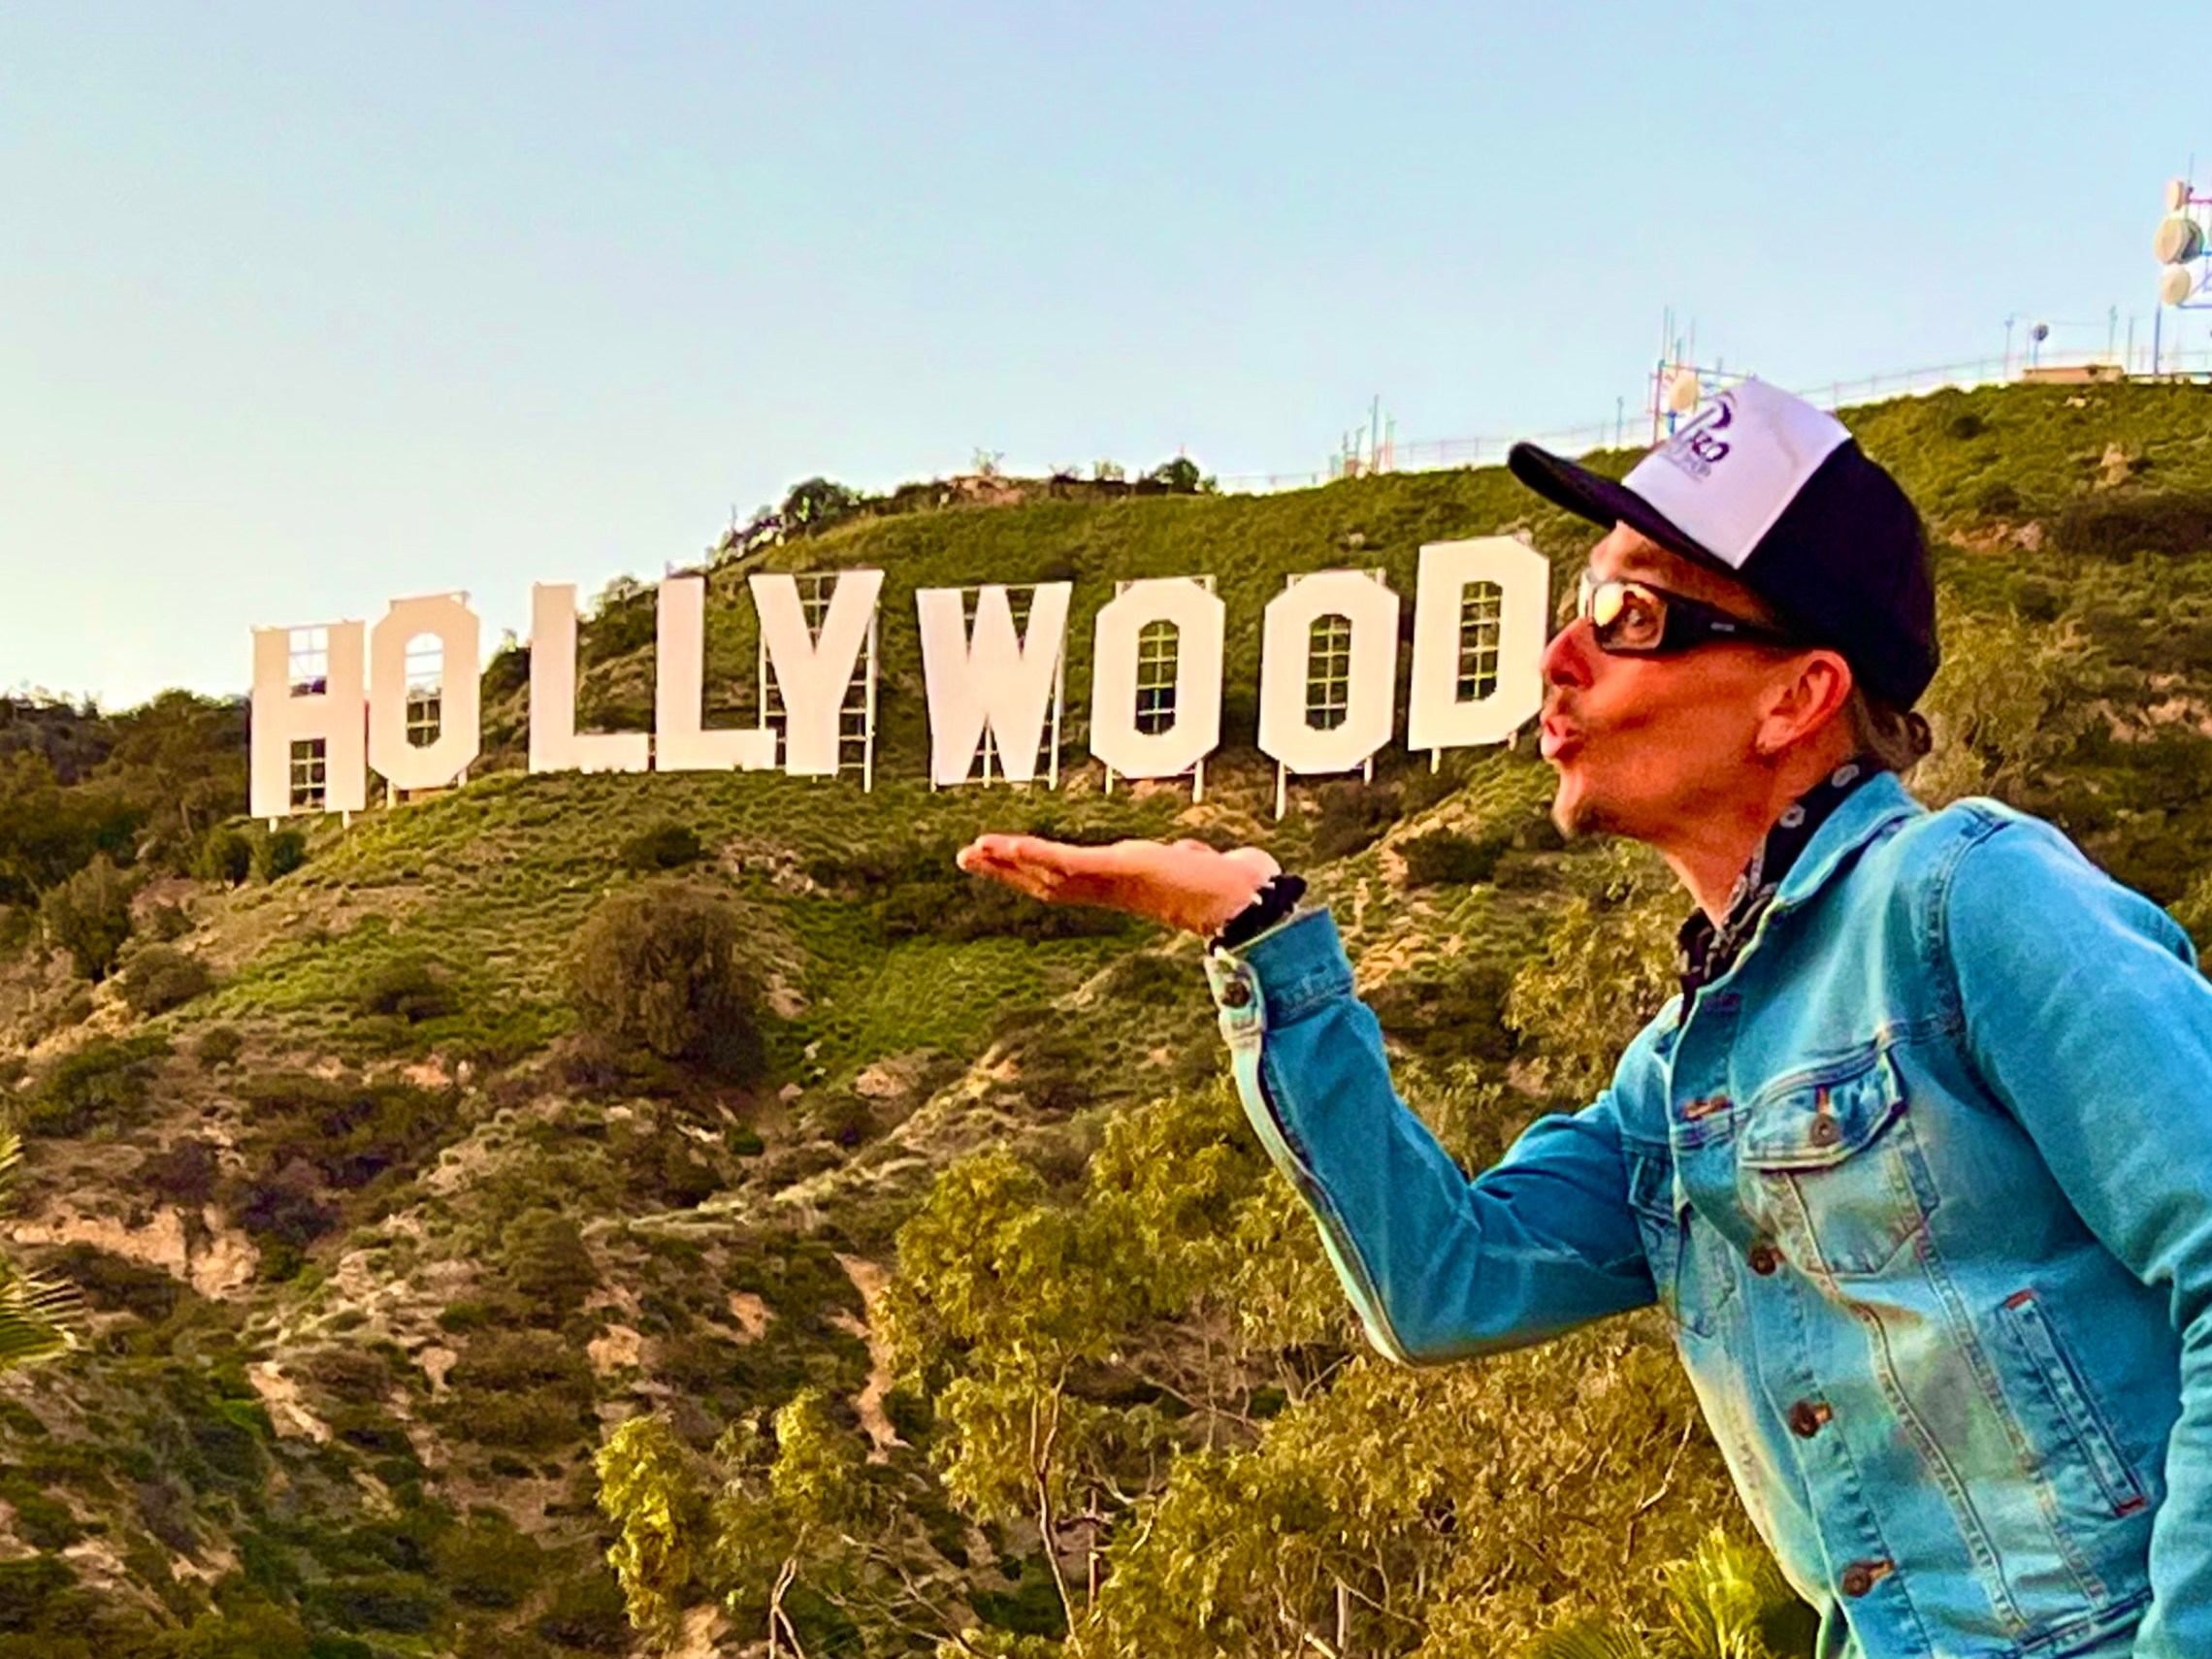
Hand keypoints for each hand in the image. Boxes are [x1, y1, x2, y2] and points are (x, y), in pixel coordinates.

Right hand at [955, 835, 1280, 937]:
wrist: (1245, 900)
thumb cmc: (1232, 884)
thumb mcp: (1198, 860)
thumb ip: (1189, 854)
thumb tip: (1196, 852)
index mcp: (1123, 883)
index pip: (1066, 875)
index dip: (1032, 869)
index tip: (1004, 860)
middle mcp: (1111, 886)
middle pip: (1045, 878)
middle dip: (1004, 869)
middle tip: (966, 857)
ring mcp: (1112, 880)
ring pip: (1048, 870)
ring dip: (1008, 860)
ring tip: (973, 852)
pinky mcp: (1119, 869)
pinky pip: (1069, 861)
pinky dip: (1037, 853)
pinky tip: (1008, 847)